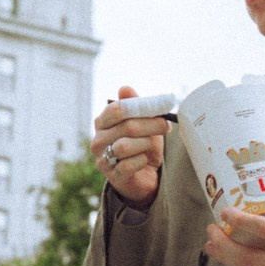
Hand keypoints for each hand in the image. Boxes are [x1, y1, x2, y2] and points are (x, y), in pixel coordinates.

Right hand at [91, 87, 168, 207]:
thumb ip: (135, 105)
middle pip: (127, 126)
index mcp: (103, 122)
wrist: (145, 175)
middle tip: (166, 126)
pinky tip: (144, 160)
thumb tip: (125, 88)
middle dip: (152, 125)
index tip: (160, 107)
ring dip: (145, 144)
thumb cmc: (142, 145)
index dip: (141, 107)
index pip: (117, 109)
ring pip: (125, 146)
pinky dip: (142, 161)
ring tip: (150, 145)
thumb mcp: (142, 122)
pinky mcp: (113, 176)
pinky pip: (128, 165)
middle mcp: (98, 139)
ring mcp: (103, 159)